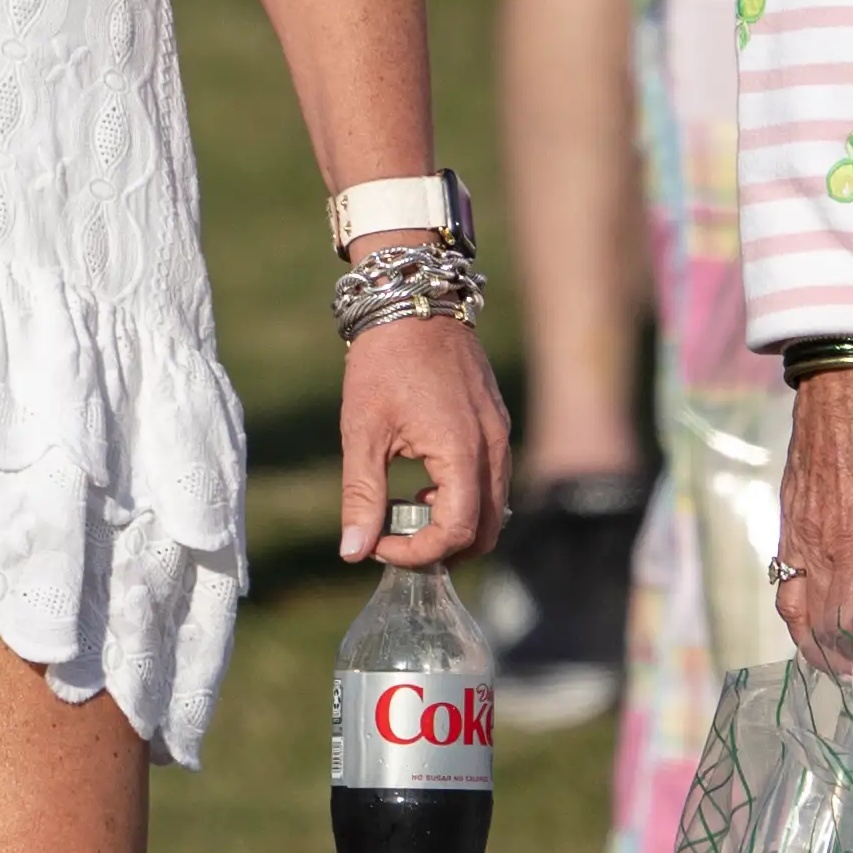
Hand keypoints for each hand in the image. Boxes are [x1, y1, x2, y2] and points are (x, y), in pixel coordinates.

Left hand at [339, 311, 510, 568]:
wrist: (412, 301)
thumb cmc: (383, 362)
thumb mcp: (362, 432)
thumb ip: (361, 496)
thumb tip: (352, 552)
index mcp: (462, 450)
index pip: (456, 531)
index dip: (416, 552)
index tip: (378, 542)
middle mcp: (493, 446)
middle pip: (486, 531)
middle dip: (441, 546)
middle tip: (397, 535)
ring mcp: (501, 433)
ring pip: (493, 507)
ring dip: (454, 521)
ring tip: (408, 503)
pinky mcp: (498, 423)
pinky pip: (494, 479)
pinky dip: (465, 496)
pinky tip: (426, 478)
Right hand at [772, 365, 852, 665]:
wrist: (846, 363)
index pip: (848, 619)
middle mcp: (816, 539)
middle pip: (809, 622)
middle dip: (831, 656)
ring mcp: (795, 523)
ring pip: (788, 599)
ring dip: (808, 634)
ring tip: (835, 649)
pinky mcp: (788, 505)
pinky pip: (783, 567)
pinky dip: (798, 597)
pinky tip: (823, 597)